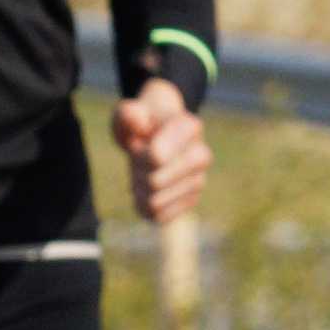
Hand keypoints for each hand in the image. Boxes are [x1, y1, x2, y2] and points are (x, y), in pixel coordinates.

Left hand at [115, 74, 210, 223]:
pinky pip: (159, 217)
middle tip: (137, 158)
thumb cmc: (141, 122)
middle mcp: (201, 155)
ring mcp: (199, 180)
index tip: (138, 142)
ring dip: (139, 188)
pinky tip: (148, 189)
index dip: (137, 155)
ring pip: (154, 202)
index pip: (156, 157)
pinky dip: (145, 205)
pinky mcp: (191, 201)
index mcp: (190, 127)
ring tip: (143, 171)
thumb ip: (127, 114)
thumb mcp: (128, 112)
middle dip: (137, 172)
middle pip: (154, 183)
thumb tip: (138, 123)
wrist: (155, 134)